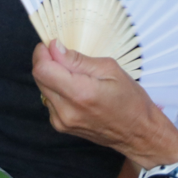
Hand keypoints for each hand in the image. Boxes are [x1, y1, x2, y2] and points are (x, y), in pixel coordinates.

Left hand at [32, 39, 177, 168]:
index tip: (51, 44)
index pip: (43, 69)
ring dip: (52, 76)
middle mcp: (67, 110)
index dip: (42, 53)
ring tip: (75, 75)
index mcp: (81, 93)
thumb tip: (55, 48)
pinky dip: (57, 90)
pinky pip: (49, 100)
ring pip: (42, 88)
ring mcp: (61, 121)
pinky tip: (76, 90)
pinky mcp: (61, 126)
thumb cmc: (131, 101)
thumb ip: (78, 60)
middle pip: (39, 77)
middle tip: (64, 55)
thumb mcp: (110, 70)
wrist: (137, 134)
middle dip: (47, 61)